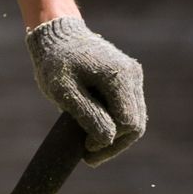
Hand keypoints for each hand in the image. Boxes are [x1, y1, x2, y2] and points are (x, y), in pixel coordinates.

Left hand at [25, 17, 146, 164]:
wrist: (59, 36)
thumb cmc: (56, 62)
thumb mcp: (64, 90)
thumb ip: (87, 114)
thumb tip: (107, 139)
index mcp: (120, 76)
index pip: (128, 123)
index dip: (109, 142)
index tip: (85, 148)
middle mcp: (133, 76)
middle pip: (136, 126)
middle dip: (114, 145)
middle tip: (88, 157)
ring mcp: (133, 78)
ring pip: (136, 122)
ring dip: (115, 139)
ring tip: (90, 149)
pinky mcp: (128, 82)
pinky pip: (130, 113)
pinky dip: (115, 127)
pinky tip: (96, 134)